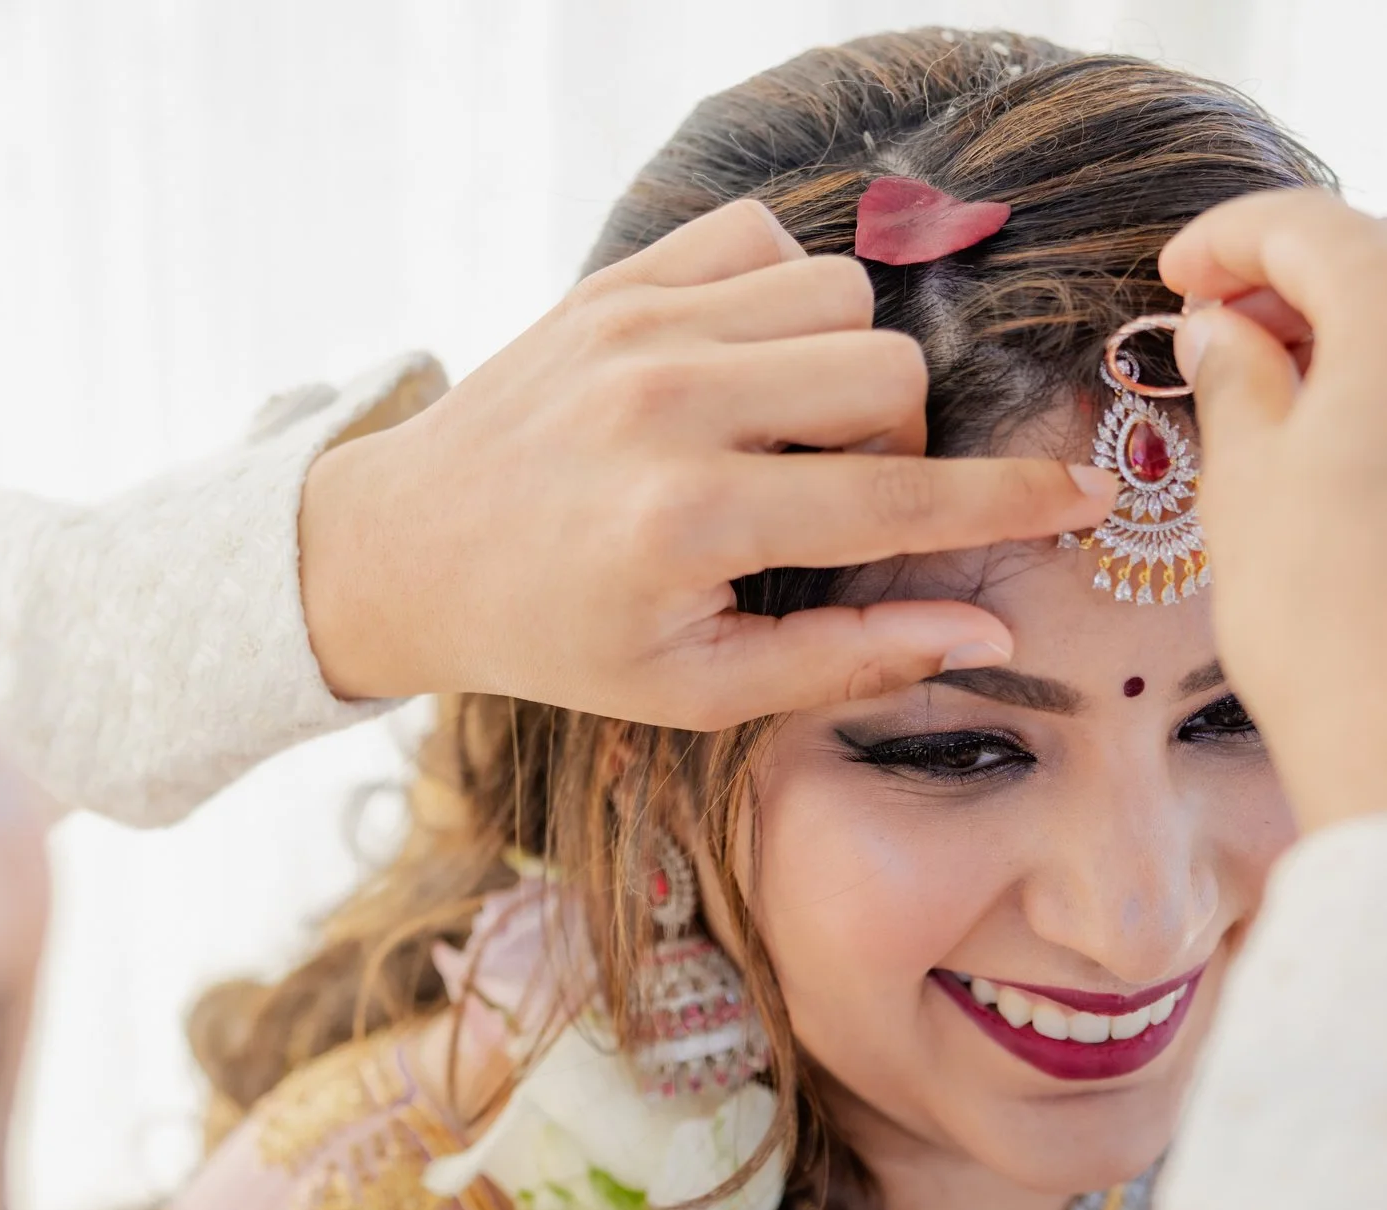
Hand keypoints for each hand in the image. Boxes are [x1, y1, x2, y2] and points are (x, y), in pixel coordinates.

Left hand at [298, 199, 1120, 728]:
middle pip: (886, 371)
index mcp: (684, 523)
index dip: (1004, 504)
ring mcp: (635, 329)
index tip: (1081, 501)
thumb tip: (985, 634)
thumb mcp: (690, 689)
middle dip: (895, 439)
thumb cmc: (554, 635)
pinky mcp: (613, 282)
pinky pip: (765, 241)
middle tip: (834, 494)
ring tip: (782, 435)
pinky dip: (781, 297)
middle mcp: (664, 408)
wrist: (407, 552)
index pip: (893, 498)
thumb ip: (842, 660)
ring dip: (841, 369)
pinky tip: (740, 367)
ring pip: (839, 296)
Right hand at [1164, 190, 1386, 831]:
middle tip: (1206, 323)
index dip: (1231, 236)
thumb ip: (1236, 377)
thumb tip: (1218, 325)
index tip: (1173, 273)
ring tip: (1261, 376)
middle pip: (1374, 260)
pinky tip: (1326, 423)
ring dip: (1335, 325)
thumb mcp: (1247, 478)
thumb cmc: (1319, 610)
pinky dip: (1374, 378)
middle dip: (1284, 276)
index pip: (1310, 228)